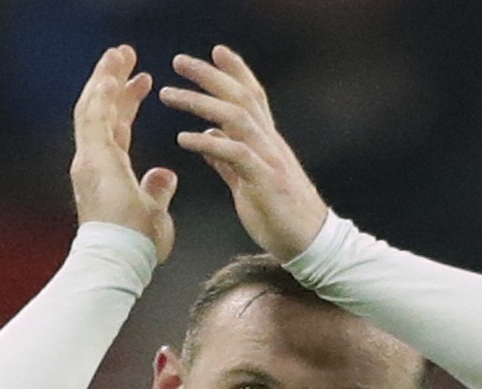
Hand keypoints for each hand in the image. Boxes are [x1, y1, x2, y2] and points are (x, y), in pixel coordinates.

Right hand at [71, 45, 178, 262]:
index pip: (117, 126)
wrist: (120, 259)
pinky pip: (94, 122)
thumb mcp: (155, 211)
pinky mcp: (93, 161)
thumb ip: (157, 190)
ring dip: (104, 79)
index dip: (128, 101)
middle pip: (100, 110)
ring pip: (93, 110)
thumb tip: (164, 175)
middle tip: (123, 54)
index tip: (143, 80)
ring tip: (117, 54)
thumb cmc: (137, 245)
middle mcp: (93, 162)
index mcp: (108, 170)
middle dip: (112, 80)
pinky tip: (109, 77)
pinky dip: (100, 98)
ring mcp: (89, 161)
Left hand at [160, 45, 328, 261]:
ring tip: (169, 94)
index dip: (235, 72)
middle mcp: (270, 143)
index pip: (252, 97)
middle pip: (241, 97)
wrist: (311, 244)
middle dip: (210, 75)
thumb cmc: (282, 216)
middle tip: (179, 60)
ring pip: (236, 117)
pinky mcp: (265, 181)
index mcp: (267, 142)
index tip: (215, 51)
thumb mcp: (249, 183)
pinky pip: (236, 154)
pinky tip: (185, 138)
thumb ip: (228, 160)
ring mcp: (270, 159)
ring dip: (200, 102)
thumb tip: (208, 138)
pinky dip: (208, 143)